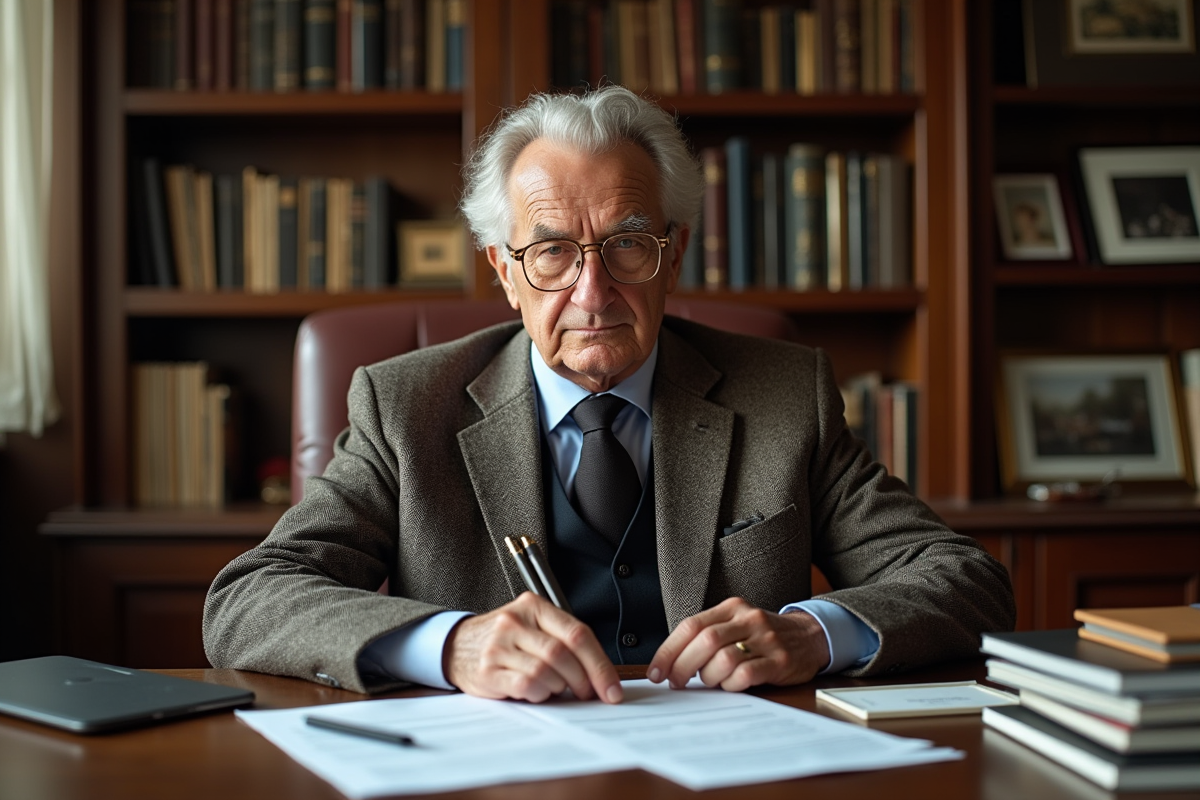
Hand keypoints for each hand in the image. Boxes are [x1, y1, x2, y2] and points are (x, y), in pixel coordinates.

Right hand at [443, 592, 622, 703]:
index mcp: (533, 606)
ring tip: (553, 687)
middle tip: (587, 693)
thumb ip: (563, 640)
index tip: (611, 688)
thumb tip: (601, 674)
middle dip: (584, 680)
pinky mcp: (488, 670)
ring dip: (558, 687)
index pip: (577, 634)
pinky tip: (536, 691)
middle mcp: (515, 621)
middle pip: (564, 654)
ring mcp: (499, 645)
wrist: (456, 646)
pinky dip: (538, 694)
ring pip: (546, 672)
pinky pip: (526, 686)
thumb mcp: (532, 626)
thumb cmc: (504, 639)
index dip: (600, 665)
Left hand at [646, 597, 829, 691]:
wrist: (810, 637)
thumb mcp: (736, 626)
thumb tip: (671, 663)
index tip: (656, 671)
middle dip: (683, 666)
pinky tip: (731, 685)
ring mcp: (765, 639)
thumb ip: (708, 637)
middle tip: (677, 682)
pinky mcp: (779, 660)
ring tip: (711, 682)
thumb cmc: (762, 637)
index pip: (691, 626)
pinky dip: (731, 684)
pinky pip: (746, 674)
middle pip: (704, 641)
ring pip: (723, 659)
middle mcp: (747, 619)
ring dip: (709, 677)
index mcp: (731, 608)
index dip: (669, 651)